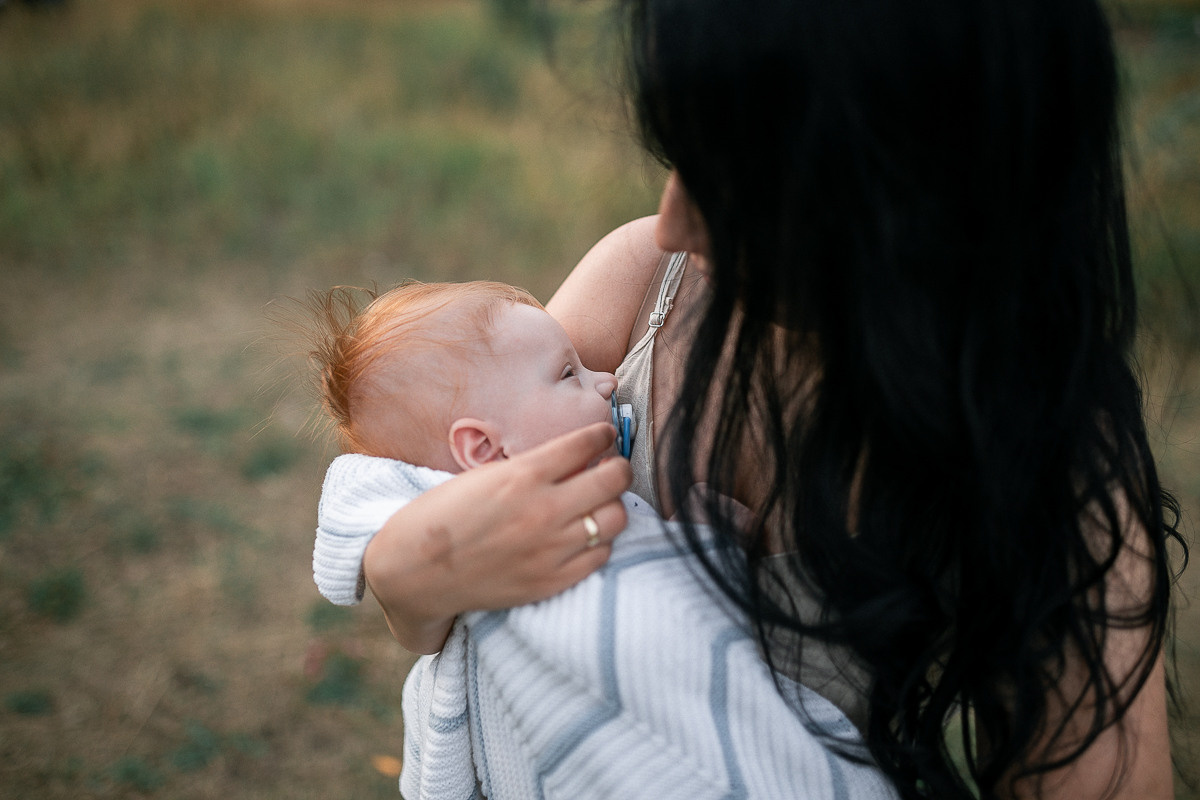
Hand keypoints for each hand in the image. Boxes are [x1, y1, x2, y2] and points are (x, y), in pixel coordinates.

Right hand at [363, 422, 632, 652]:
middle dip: (618, 468)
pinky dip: (597, 543)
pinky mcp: (551, 581)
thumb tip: (577, 456)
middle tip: (612, 468)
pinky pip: (599, 557)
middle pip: (614, 480)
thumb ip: (532, 467)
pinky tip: (582, 536)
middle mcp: (543, 510)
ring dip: (611, 507)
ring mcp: (550, 549)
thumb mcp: (485, 475)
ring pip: (615, 520)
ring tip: (598, 504)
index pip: (588, 444)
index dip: (603, 436)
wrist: (414, 571)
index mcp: (523, 475)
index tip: (604, 437)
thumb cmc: (443, 515)